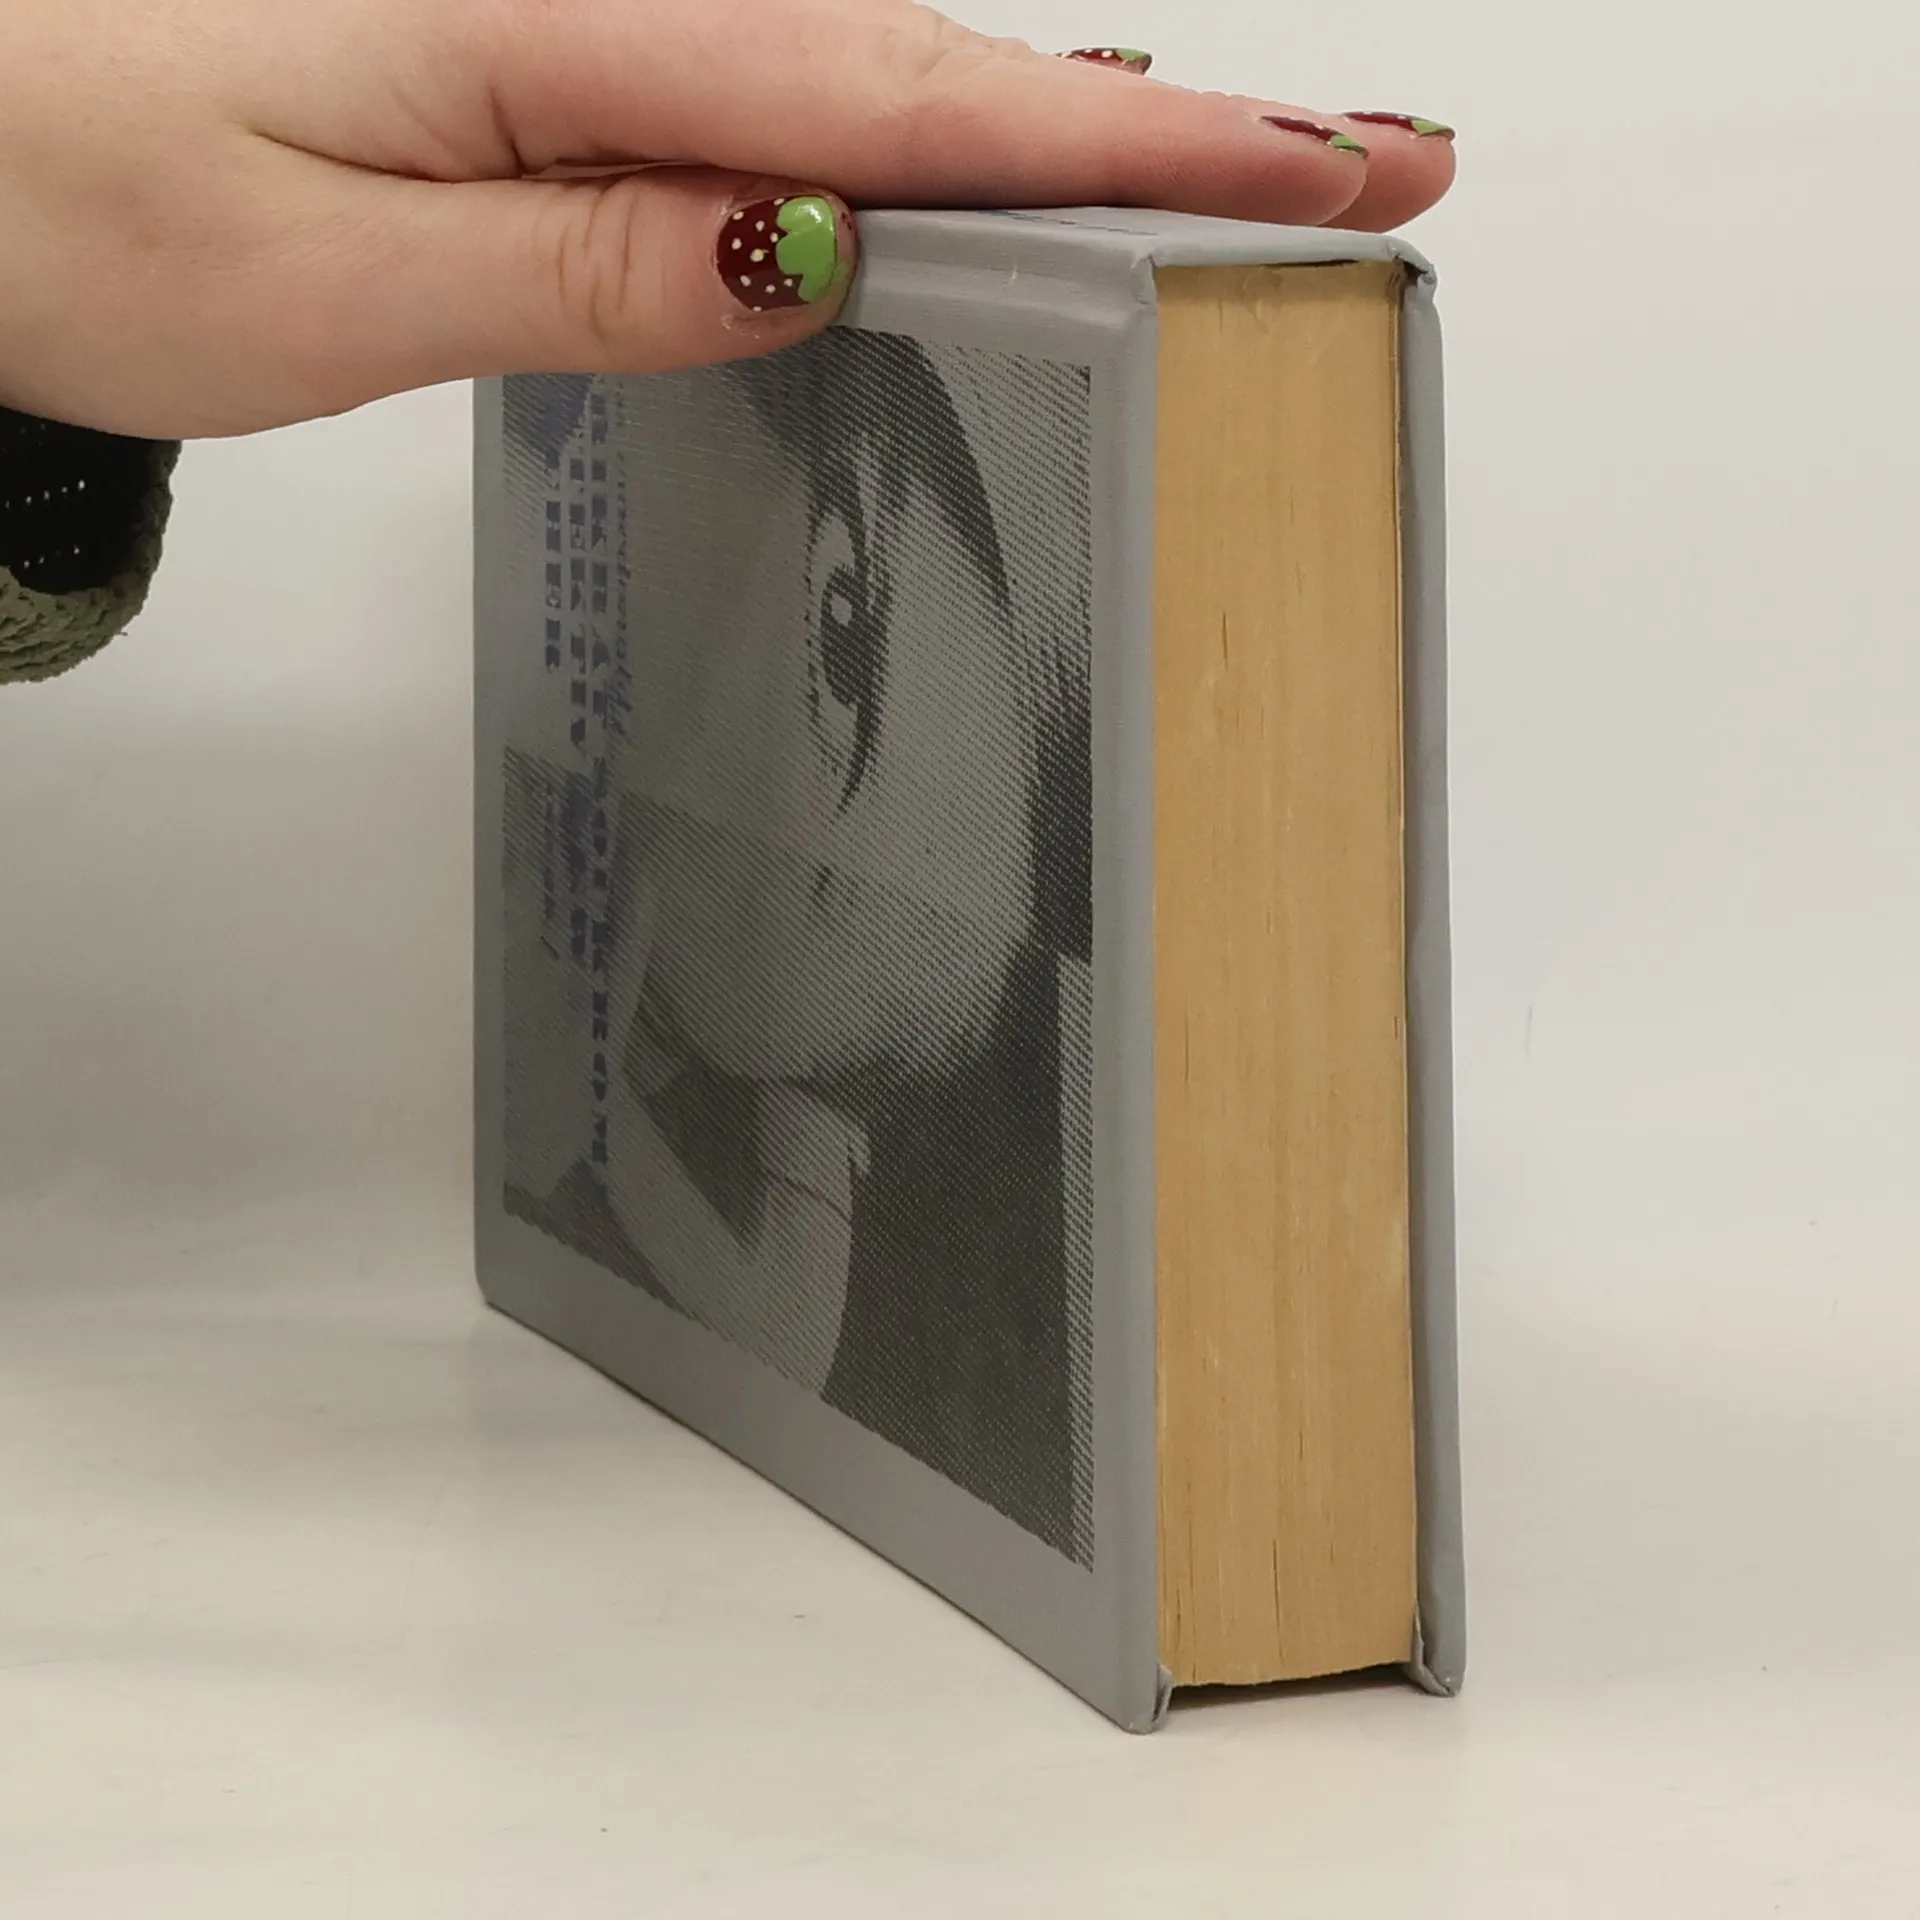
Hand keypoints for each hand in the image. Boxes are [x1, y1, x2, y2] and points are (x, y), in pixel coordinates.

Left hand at [0, 0, 1455, 439]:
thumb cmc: (49, 188)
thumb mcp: (323, 279)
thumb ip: (589, 266)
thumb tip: (815, 258)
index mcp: (560, 19)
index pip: (919, 98)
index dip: (1146, 146)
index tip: (1330, 168)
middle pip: (938, 57)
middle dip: (1167, 126)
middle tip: (1362, 169)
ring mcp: (581, 9)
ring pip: (874, 67)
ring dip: (1064, 127)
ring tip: (1243, 172)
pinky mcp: (552, 46)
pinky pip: (776, 80)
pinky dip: (917, 130)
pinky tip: (998, 161)